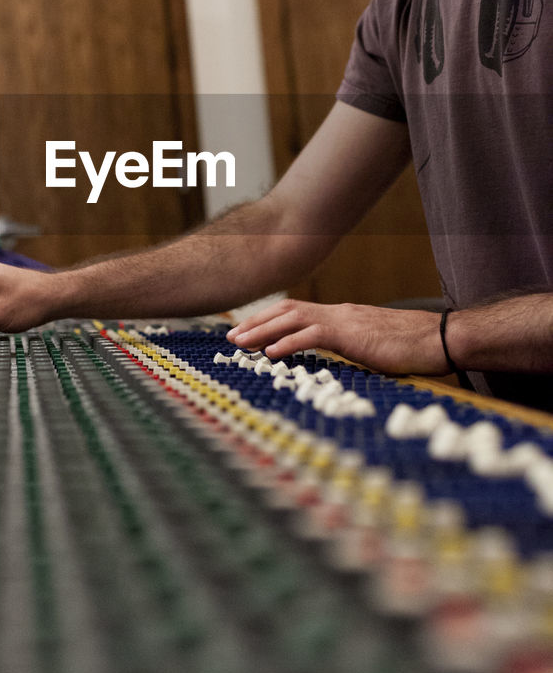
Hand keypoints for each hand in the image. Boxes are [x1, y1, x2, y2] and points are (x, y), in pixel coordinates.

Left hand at [226, 299, 448, 374]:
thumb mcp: (372, 348)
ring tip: (239, 343)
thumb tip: (334, 361)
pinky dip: (288, 342)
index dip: (268, 320)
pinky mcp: (352, 334)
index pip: (296, 312)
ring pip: (293, 319)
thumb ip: (350, 350)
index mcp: (342, 316)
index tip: (246, 332)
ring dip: (262, 330)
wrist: (441, 338)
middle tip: (230, 336)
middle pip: (286, 311)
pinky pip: (313, 334)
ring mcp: (345, 320)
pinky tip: (271, 352)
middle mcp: (338, 313)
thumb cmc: (413, 347)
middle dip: (255, 323)